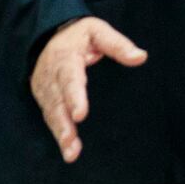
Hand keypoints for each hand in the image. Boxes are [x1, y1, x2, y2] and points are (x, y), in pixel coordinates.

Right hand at [30, 16, 147, 164]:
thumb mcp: (98, 31)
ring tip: (70, 152)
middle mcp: (51, 75)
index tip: (81, 115)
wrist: (48, 35)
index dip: (74, 97)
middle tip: (71, 142)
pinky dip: (57, 133)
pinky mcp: (44, 98)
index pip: (70, 79)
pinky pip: (49, 116)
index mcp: (65, 58)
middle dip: (63, 123)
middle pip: (57, 102)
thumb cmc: (79, 36)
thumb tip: (140, 57)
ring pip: (52, 113)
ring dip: (60, 133)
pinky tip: (68, 149)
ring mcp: (45, 88)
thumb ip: (117, 44)